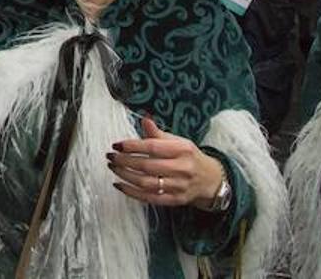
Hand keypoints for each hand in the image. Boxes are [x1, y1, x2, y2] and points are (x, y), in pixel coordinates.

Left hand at [107, 115, 225, 208]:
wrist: (210, 179)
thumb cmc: (188, 157)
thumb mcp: (178, 141)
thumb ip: (158, 134)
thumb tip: (144, 119)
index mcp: (183, 150)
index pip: (153, 147)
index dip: (132, 146)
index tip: (117, 145)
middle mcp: (182, 169)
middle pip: (147, 166)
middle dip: (124, 161)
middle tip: (110, 156)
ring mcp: (179, 186)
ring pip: (146, 183)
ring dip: (125, 176)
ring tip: (113, 167)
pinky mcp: (175, 200)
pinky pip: (149, 198)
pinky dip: (131, 192)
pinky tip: (119, 185)